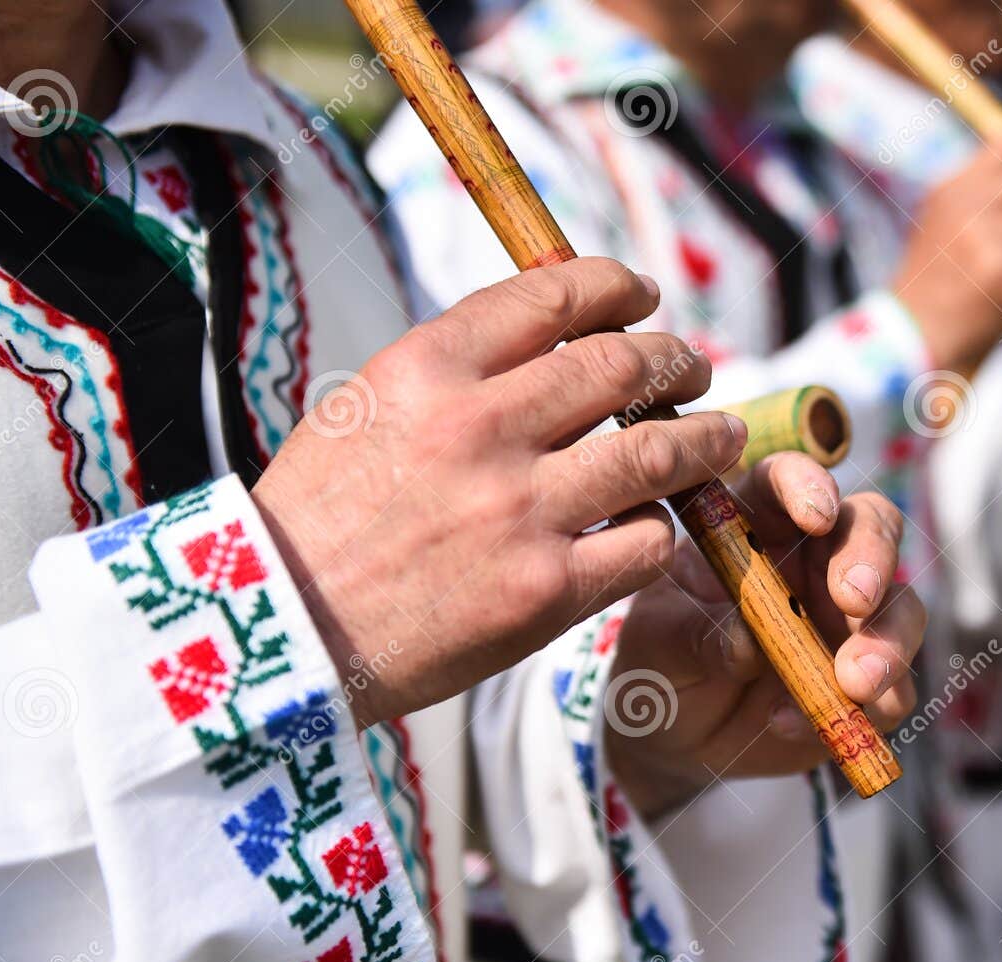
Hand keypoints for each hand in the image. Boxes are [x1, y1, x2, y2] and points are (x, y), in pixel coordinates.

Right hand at [251, 258, 745, 728]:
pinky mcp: (545, 592)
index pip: (555, 296)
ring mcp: (519, 512)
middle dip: (678, 359)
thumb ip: (457, 366)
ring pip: (657, 450)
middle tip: (697, 369)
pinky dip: (661, 527)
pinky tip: (656, 524)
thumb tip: (558, 323)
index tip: (642, 295)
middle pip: (624, 365)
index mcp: (428, 368)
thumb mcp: (366, 407)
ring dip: (705, 437)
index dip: (617, 286)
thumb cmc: (320, 519)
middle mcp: (480, 429)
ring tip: (721, 435)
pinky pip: (645, 542)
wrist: (280, 634)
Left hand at [602, 454, 924, 819]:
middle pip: (872, 528)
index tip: (816, 517)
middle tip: (853, 599)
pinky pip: (893, 691)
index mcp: (756, 524)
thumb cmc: (661, 663)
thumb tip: (745, 642)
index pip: (789, 480)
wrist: (673, 736)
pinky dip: (861, 710)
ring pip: (903, 609)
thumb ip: (696, 635)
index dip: (809, 485)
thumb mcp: (658, 644)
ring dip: (889, 641)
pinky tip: (790, 723)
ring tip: (854, 682)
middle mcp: (815, 561)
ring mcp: (849, 622)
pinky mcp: (869, 684)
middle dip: (872, 558)